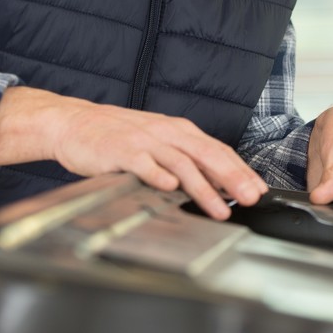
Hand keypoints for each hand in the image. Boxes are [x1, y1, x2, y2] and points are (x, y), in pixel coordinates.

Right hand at [0, 86, 267, 219]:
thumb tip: (216, 182)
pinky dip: (159, 176)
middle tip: (249, 198)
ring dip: (203, 188)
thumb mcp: (157, 142)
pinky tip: (172, 190)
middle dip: (232, 179)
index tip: (257, 189)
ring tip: (218, 209)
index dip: (240, 170)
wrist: (75, 123)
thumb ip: (183, 159)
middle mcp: (166, 133)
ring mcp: (145, 141)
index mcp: (178, 131)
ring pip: (182, 164)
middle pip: (207, 155)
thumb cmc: (118, 137)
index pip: (218, 150)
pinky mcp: (122, 152)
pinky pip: (145, 164)